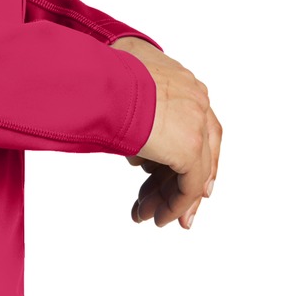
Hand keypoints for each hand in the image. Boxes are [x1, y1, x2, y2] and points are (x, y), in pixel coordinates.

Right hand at [110, 38, 221, 231]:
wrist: (98, 82)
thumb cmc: (96, 78)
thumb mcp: (119, 86)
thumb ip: (133, 107)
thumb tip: (132, 138)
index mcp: (181, 80)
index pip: (194, 122)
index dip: (184, 151)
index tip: (168, 174)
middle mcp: (195, 99)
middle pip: (199, 148)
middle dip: (177, 179)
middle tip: (161, 203)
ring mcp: (196, 121)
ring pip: (193, 170)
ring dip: (169, 197)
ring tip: (148, 216)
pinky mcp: (190, 145)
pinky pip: (189, 185)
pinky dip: (175, 204)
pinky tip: (159, 218)